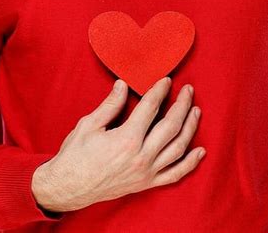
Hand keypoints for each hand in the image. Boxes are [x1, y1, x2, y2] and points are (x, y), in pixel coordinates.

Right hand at [31, 76, 204, 212]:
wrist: (67, 187)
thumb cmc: (75, 155)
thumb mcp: (89, 124)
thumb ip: (110, 104)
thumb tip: (123, 84)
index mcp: (127, 139)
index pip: (151, 108)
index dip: (160, 91)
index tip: (167, 80)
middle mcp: (141, 157)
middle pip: (171, 126)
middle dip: (182, 105)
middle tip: (188, 89)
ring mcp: (146, 173)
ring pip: (178, 148)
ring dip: (190, 128)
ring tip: (196, 111)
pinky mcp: (146, 184)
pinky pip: (175, 174)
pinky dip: (190, 163)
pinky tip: (200, 151)